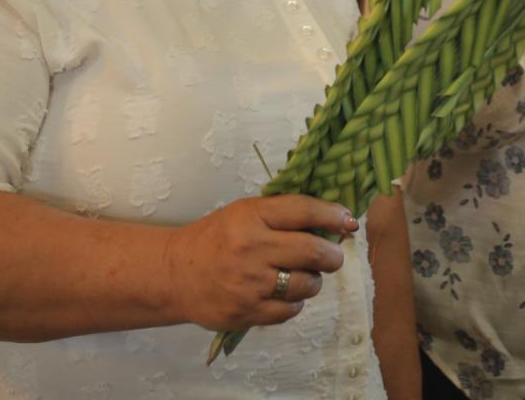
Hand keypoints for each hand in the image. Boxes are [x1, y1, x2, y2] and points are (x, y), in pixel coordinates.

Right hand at [166, 194, 359, 330]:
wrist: (175, 274)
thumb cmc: (216, 238)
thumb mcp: (244, 214)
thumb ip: (282, 215)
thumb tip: (334, 221)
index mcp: (251, 217)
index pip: (304, 211)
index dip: (333, 215)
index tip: (349, 221)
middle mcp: (251, 249)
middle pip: (313, 251)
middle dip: (333, 255)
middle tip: (333, 256)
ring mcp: (248, 284)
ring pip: (307, 285)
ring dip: (313, 280)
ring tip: (303, 275)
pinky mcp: (246, 313)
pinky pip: (290, 310)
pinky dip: (294, 302)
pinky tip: (284, 293)